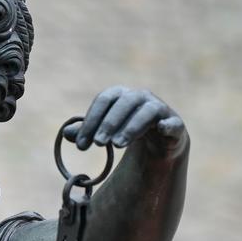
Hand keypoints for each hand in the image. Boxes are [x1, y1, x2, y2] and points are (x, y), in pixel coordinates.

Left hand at [63, 86, 185, 153]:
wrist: (159, 139)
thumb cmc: (126, 129)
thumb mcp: (104, 130)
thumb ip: (86, 131)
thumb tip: (66, 133)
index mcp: (121, 95)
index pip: (104, 101)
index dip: (91, 121)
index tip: (81, 145)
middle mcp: (140, 97)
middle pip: (124, 104)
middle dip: (109, 123)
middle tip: (97, 144)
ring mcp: (159, 109)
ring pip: (146, 113)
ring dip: (130, 127)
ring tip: (117, 144)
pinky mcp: (175, 124)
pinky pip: (173, 122)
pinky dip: (168, 125)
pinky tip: (161, 129)